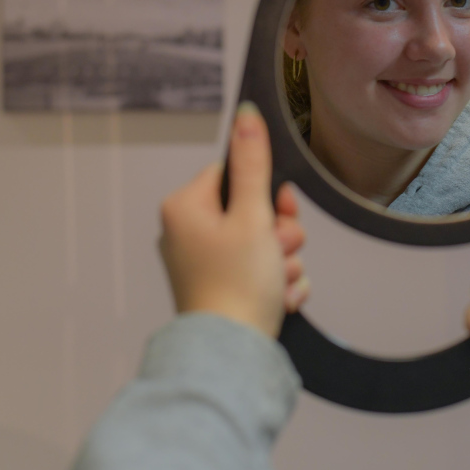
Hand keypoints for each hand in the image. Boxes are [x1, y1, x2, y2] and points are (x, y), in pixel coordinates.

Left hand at [159, 102, 309, 337]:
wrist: (232, 355)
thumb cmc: (236, 284)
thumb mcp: (252, 215)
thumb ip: (253, 163)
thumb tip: (246, 114)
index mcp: (186, 207)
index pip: (236, 174)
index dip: (268, 193)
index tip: (281, 210)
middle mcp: (187, 232)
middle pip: (254, 210)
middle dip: (280, 232)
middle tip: (279, 249)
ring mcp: (203, 263)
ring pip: (263, 242)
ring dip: (283, 260)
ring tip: (277, 280)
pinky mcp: (220, 287)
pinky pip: (260, 270)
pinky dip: (276, 282)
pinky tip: (277, 297)